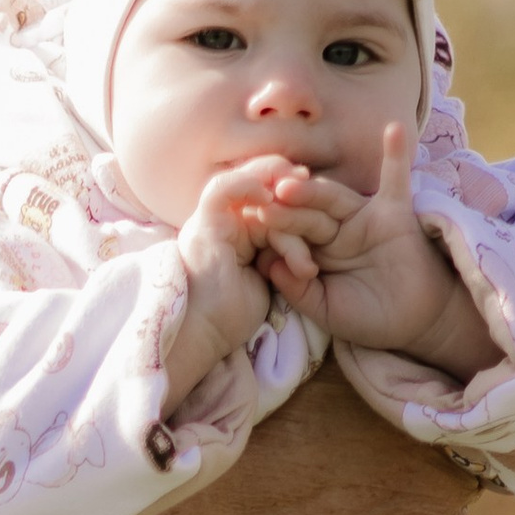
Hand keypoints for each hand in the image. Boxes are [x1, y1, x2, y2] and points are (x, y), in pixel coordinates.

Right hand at [164, 161, 286, 398]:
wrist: (202, 337)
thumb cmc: (229, 318)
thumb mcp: (263, 279)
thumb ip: (275, 257)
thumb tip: (298, 248)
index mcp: (231, 236)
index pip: (256, 198)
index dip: (283, 187)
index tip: (312, 188)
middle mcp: (217, 224)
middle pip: (249, 183)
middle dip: (281, 177)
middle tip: (309, 178)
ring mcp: (208, 223)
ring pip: (243, 186)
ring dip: (273, 185)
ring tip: (300, 191)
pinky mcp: (204, 226)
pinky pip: (223, 190)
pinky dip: (248, 185)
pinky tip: (271, 196)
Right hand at [187, 361, 478, 514]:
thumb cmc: (270, 435)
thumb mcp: (326, 371)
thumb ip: (375, 360)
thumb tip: (396, 345)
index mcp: (432, 420)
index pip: (452, 421)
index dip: (419, 426)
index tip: (387, 433)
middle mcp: (448, 476)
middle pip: (455, 469)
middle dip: (424, 467)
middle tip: (371, 468)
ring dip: (419, 511)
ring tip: (364, 505)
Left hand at [247, 126, 489, 379]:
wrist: (413, 323)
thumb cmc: (367, 317)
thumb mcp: (325, 309)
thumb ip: (297, 289)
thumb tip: (267, 266)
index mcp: (311, 251)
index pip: (287, 236)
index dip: (271, 231)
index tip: (248, 223)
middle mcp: (332, 230)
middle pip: (305, 214)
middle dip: (285, 209)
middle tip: (264, 200)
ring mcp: (362, 217)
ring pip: (333, 198)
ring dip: (313, 190)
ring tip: (291, 183)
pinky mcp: (393, 213)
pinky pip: (395, 180)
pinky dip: (395, 157)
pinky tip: (393, 129)